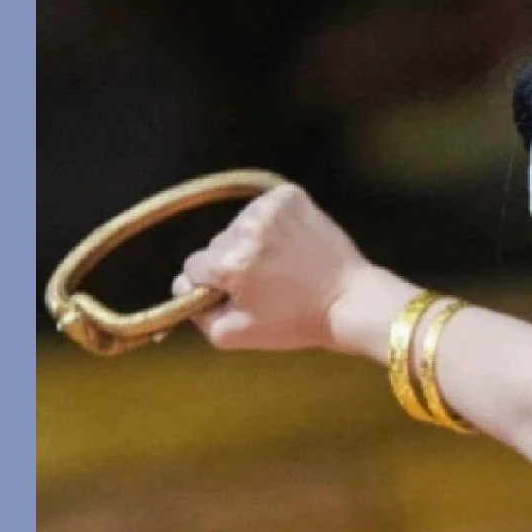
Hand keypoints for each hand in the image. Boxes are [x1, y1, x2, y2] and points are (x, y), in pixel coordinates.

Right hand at [179, 184, 375, 353]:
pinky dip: (272, 224)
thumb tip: (181, 288)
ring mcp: (268, 209)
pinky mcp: (289, 196)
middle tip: (267, 283)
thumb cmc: (295, 322)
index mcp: (229, 264)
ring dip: (252, 242)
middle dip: (233, 263)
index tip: (236, 293)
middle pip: (216, 245)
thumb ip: (198, 315)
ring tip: (282, 265)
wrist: (350, 300)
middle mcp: (245, 230)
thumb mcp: (236, 335)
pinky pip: (262, 207)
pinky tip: (291, 246)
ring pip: (238, 226)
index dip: (212, 284)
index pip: (194, 267)